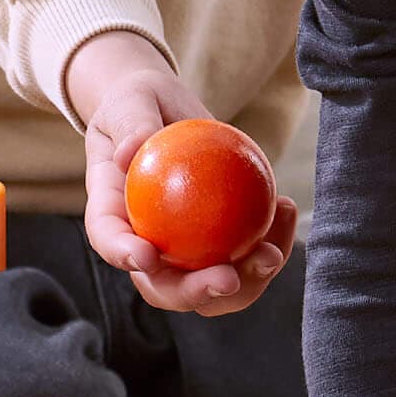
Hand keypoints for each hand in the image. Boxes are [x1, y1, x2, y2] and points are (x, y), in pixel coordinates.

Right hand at [69, 30, 295, 317]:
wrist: (165, 111)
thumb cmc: (137, 105)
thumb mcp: (128, 103)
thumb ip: (129, 124)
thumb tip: (129, 152)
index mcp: (113, 216)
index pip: (109, 241)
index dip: (123, 257)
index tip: (146, 255)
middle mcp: (147, 245)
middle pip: (166, 285)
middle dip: (197, 293)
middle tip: (228, 279)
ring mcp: (186, 250)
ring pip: (213, 286)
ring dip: (247, 281)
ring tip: (272, 252)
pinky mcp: (222, 241)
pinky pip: (246, 255)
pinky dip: (270, 241)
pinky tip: (285, 207)